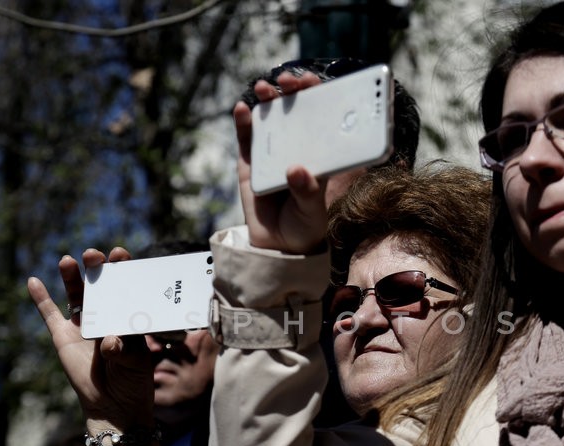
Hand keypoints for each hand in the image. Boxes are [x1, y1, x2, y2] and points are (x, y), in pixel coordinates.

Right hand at [27, 247, 154, 431]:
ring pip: (76, 294)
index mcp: (128, 315)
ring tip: (68, 261)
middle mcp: (106, 313)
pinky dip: (40, 298)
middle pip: (100, 284)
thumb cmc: (132, 380)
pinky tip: (32, 281)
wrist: (113, 404)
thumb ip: (124, 349)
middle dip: (97, 267)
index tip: (121, 255)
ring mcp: (83, 323)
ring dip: (71, 276)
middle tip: (94, 254)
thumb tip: (109, 341)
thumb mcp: (135, 362)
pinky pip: (49, 314)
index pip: (126, 286)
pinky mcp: (63, 335)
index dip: (123, 268)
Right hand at [235, 72, 328, 253]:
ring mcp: (272, 153)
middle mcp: (297, 147)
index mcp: (319, 153)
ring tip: (264, 89)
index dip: (317, 96)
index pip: (321, 118)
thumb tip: (296, 170)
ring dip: (266, 99)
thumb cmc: (305, 227)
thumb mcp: (313, 212)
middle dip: (291, 91)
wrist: (277, 247)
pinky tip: (242, 109)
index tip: (313, 83)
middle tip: (288, 81)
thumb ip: (308, 192)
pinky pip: (246, 139)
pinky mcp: (250, 164)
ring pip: (269, 118)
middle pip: (294, 111)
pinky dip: (243, 122)